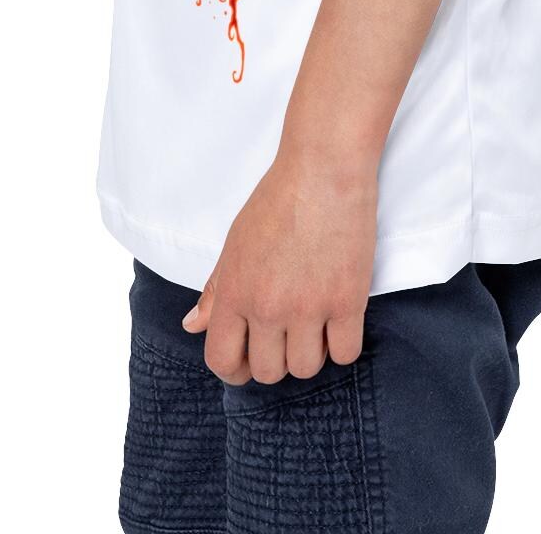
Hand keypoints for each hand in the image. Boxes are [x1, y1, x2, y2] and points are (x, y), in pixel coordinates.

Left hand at [180, 145, 376, 384]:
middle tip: (288, 332)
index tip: (249, 360)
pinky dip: (343, 342)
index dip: (234, 369)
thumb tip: (192, 325)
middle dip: (277, 358)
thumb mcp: (236, 240)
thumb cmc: (279, 198)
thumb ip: (215, 288)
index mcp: (234, 291)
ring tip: (316, 320)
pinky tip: (340, 317)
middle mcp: (267, 306)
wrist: (324, 168)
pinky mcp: (348, 301)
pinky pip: (345, 354)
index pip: (222, 360)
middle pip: (268, 372)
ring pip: (306, 368)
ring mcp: (308, 307)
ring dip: (311, 351)